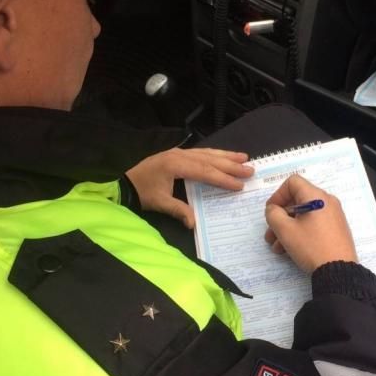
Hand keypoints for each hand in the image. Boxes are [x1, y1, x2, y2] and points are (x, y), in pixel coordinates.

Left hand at [126, 148, 253, 227]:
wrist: (124, 185)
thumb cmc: (142, 193)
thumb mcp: (159, 203)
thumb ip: (178, 210)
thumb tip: (193, 223)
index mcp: (175, 165)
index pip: (204, 172)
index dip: (223, 178)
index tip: (239, 184)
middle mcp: (179, 155)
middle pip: (209, 160)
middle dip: (230, 165)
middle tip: (250, 169)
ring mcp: (178, 152)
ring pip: (206, 153)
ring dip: (226, 156)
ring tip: (244, 158)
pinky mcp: (177, 154)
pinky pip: (200, 152)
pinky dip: (214, 154)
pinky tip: (224, 156)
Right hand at [264, 175, 356, 273]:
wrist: (338, 271)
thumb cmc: (311, 246)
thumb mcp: (285, 230)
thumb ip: (273, 214)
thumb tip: (273, 209)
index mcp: (316, 196)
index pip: (292, 183)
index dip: (277, 195)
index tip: (270, 212)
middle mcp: (327, 202)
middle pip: (297, 201)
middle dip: (280, 218)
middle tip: (270, 235)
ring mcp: (333, 216)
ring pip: (303, 216)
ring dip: (287, 229)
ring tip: (277, 247)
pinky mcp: (335, 230)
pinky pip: (313, 225)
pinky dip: (300, 233)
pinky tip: (289, 250)